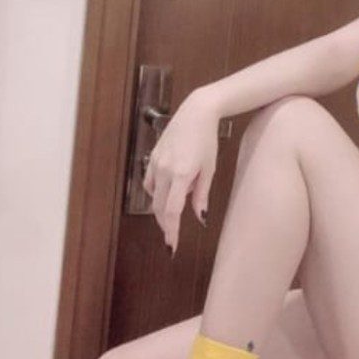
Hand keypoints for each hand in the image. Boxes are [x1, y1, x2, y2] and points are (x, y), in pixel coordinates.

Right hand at [142, 90, 219, 254]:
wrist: (196, 112)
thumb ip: (202, 194)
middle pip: (160, 207)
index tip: (172, 246)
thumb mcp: (209, 169)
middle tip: (171, 240)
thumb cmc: (207, 139)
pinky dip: (156, 194)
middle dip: (165, 225)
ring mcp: (156, 163)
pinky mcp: (152, 157)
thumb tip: (200, 217)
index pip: (172, 211)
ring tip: (171, 220)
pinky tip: (166, 196)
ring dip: (161, 210)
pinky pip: (149, 183)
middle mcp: (165, 170)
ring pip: (153, 197)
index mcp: (182, 174)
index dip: (171, 231)